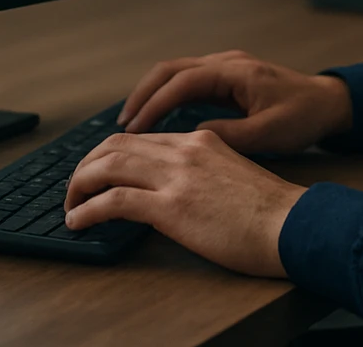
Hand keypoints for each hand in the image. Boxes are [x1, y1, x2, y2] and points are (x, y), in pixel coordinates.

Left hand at [63, 129, 304, 276]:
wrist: (292, 224)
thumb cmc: (271, 212)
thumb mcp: (234, 174)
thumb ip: (204, 171)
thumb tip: (179, 188)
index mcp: (200, 140)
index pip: (142, 138)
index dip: (111, 153)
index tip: (99, 170)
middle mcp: (184, 150)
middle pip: (116, 144)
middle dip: (87, 164)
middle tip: (75, 186)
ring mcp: (176, 176)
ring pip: (107, 165)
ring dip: (80, 184)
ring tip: (70, 203)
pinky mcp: (171, 207)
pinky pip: (113, 201)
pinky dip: (87, 209)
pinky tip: (77, 221)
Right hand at [117, 50, 352, 154]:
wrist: (329, 103)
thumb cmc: (304, 116)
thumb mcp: (269, 133)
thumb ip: (229, 136)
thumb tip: (193, 138)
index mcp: (235, 72)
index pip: (182, 81)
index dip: (154, 103)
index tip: (135, 127)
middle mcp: (226, 63)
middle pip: (170, 69)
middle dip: (143, 94)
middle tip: (123, 124)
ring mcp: (226, 67)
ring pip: (176, 72)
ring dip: (152, 93)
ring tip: (132, 122)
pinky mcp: (227, 78)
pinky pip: (188, 81)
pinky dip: (167, 96)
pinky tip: (157, 118)